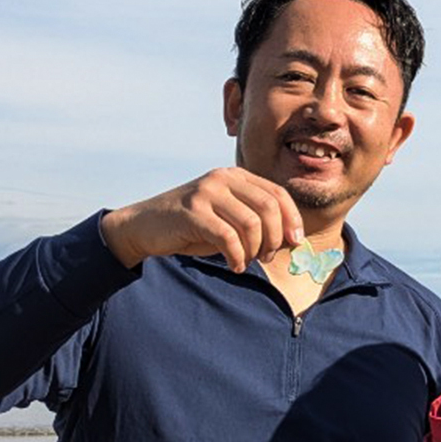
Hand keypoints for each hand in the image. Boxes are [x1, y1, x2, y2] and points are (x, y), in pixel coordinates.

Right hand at [100, 168, 304, 272]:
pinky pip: (228, 237)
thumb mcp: (229, 219)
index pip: (278, 193)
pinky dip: (237, 256)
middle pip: (269, 207)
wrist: (144, 226)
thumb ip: (257, 222)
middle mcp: (222, 178)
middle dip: (275, 237)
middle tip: (267, 256)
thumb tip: (292, 240)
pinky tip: (234, 265)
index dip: (292, 219)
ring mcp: (206, 192)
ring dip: (255, 249)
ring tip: (247, 261)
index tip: (296, 242)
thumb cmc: (193, 227)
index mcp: (236, 176)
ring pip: (251, 223)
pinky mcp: (192, 212)